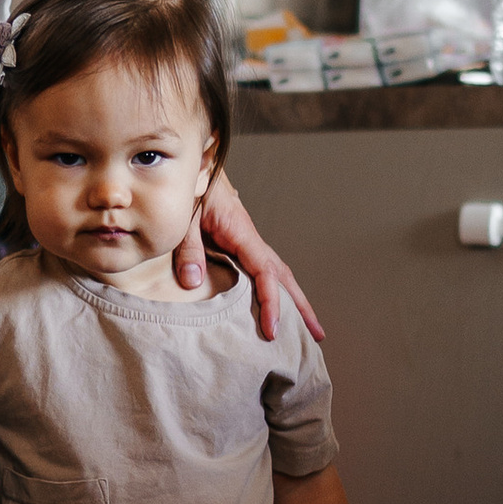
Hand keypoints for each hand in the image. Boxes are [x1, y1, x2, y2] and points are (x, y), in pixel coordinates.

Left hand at [180, 170, 322, 343]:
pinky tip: (277, 306)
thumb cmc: (193, 190)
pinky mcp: (241, 246)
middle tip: (317, 336)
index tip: (273, 329)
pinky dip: (277, 291)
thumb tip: (193, 282)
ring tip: (306, 329)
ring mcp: (249, 244)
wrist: (197, 168)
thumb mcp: (185, 218)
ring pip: (279, 275)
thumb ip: (188, 249)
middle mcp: (252, 241)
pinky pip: (265, 272)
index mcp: (242, 234)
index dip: (273, 302)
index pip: (266, 273)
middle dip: (302, 307)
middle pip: (284, 277)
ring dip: (295, 301)